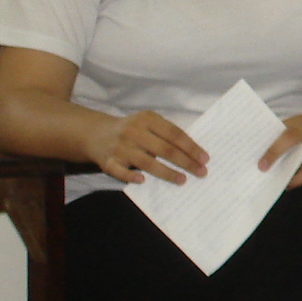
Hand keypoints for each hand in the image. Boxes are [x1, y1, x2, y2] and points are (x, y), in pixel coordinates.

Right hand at [89, 111, 206, 185]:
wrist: (97, 133)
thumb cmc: (132, 130)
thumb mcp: (148, 123)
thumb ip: (166, 133)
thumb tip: (193, 153)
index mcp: (147, 119)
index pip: (174, 134)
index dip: (191, 147)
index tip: (205, 159)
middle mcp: (134, 132)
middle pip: (164, 149)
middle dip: (185, 162)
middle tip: (201, 173)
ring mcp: (120, 147)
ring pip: (146, 162)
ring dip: (166, 172)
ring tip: (183, 180)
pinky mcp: (108, 161)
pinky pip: (120, 171)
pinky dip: (130, 176)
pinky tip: (143, 181)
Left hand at [263, 115, 301, 188]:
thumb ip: (285, 142)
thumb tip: (259, 154)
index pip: (282, 126)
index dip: (266, 137)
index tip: (250, 147)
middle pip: (291, 136)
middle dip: (274, 150)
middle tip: (261, 166)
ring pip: (301, 156)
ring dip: (284, 169)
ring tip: (271, 177)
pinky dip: (296, 179)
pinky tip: (287, 184)